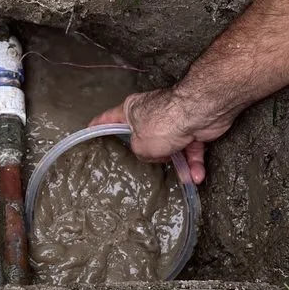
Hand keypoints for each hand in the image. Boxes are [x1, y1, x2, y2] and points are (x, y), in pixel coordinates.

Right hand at [90, 87, 233, 184]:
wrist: (200, 112)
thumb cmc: (164, 122)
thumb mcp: (140, 145)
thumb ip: (139, 153)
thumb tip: (150, 155)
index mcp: (131, 111)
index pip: (109, 118)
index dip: (98, 125)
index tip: (89, 130)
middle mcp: (151, 114)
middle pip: (145, 138)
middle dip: (150, 155)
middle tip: (147, 168)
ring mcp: (173, 122)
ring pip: (172, 149)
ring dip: (180, 166)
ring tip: (185, 178)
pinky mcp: (193, 129)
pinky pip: (191, 151)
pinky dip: (194, 163)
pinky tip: (196, 175)